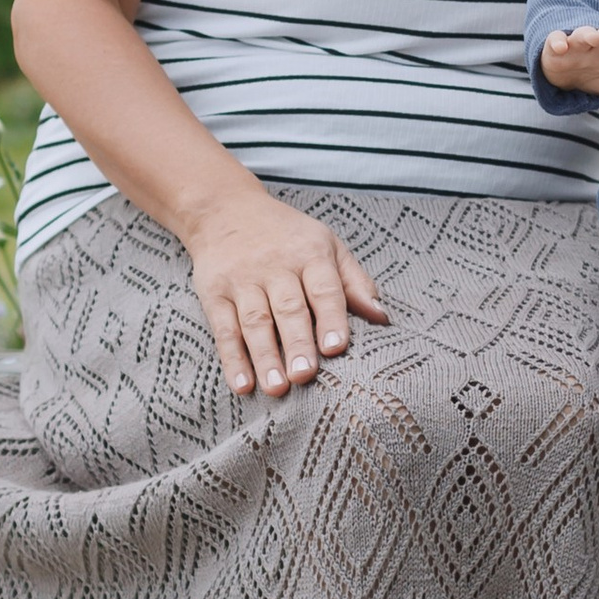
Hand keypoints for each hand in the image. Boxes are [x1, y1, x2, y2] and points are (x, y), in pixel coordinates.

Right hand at [180, 181, 385, 400]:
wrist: (226, 211)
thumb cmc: (287, 236)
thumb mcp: (327, 245)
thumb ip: (355, 282)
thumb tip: (383, 317)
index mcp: (310, 255)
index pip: (324, 289)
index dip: (331, 318)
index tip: (336, 348)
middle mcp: (276, 267)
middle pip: (288, 308)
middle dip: (297, 342)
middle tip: (305, 374)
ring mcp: (243, 280)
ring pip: (255, 321)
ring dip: (265, 356)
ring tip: (277, 387)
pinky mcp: (214, 293)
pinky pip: (223, 328)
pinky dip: (232, 359)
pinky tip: (242, 384)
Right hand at [540, 21, 598, 101]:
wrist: (564, 75)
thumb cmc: (596, 74)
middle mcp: (598, 46)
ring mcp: (577, 45)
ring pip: (583, 35)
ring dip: (589, 35)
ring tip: (596, 38)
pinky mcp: (556, 46)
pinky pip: (556, 41)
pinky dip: (558, 42)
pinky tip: (561, 47)